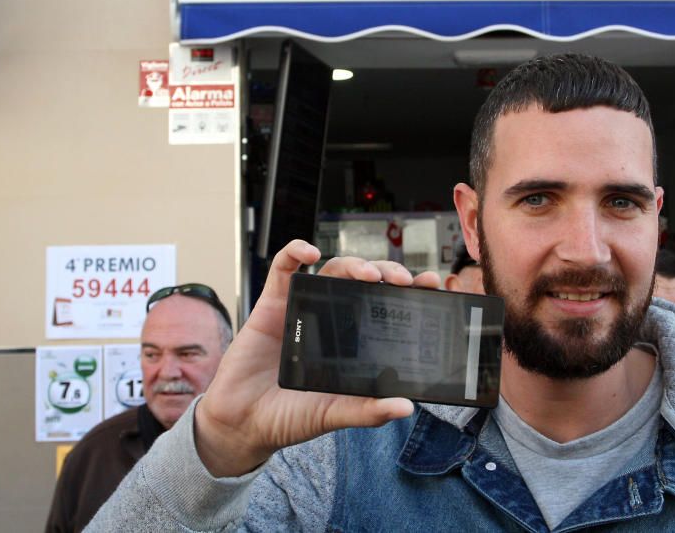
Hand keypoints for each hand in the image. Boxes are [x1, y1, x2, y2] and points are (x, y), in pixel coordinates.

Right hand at [194, 239, 440, 476]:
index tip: (432, 283)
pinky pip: (284, 267)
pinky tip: (310, 254)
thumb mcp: (333, 414)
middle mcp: (332, 317)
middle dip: (387, 271)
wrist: (242, 422)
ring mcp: (303, 306)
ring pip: (333, 268)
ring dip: (353, 264)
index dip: (409, 290)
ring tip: (367, 275)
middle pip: (365, 279)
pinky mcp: (272, 302)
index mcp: (352, 339)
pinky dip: (295, 251)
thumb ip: (366, 411)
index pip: (386, 304)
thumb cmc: (290, 417)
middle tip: (402, 280)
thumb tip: (406, 406)